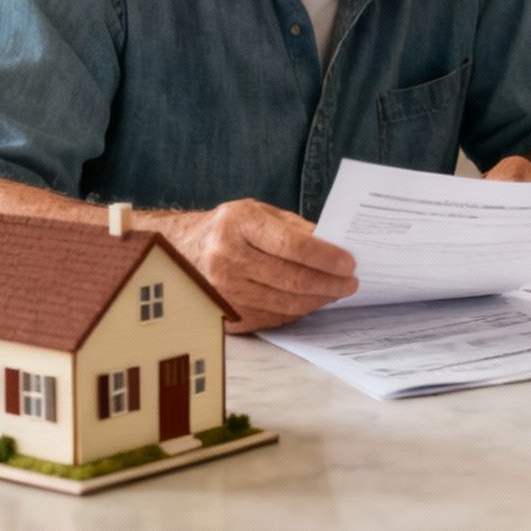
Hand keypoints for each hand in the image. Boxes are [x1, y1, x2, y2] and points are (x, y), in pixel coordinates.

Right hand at [161, 199, 357, 332]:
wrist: (179, 249)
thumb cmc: (228, 228)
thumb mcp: (258, 213)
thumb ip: (295, 229)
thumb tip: (335, 247)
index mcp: (237, 225)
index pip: (292, 245)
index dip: (325, 257)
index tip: (349, 263)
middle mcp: (226, 259)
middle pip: (292, 279)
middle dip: (329, 283)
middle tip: (351, 282)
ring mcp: (222, 291)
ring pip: (285, 304)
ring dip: (317, 300)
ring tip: (336, 292)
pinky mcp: (224, 314)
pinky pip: (272, 318)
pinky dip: (297, 311)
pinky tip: (310, 301)